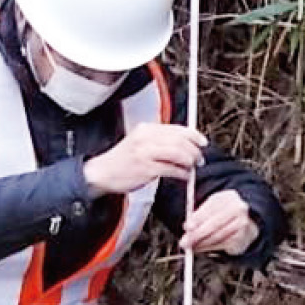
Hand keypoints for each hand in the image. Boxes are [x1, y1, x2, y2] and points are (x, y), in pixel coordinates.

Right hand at [83, 123, 206, 195]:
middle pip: (180, 140)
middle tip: (199, 159)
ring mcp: (145, 153)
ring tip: (192, 167)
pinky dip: (182, 173)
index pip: (177, 128)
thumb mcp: (140, 142)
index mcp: (146, 129)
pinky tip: (184, 176)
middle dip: (194, 150)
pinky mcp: (146, 168)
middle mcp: (146, 138)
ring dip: (190, 161)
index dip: (194, 135)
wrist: (102, 173)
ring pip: (178, 153)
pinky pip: (172, 169)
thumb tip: (185, 144)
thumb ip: (160, 140)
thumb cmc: (123, 160)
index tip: (203, 143)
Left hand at [180, 190, 258, 255]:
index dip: (198, 218)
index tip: (187, 227)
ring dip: (202, 243)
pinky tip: (200, 248)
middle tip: (185, 242)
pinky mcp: (242, 237)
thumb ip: (199, 215)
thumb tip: (187, 227)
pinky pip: (222, 244)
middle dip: (197, 234)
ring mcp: (242, 223)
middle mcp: (238, 209)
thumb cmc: (223, 213)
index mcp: (228, 197)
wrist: (248, 219)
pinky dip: (209, 247)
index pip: (211, 207)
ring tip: (191, 246)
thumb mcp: (212, 208)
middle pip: (215, 223)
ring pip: (218, 236)